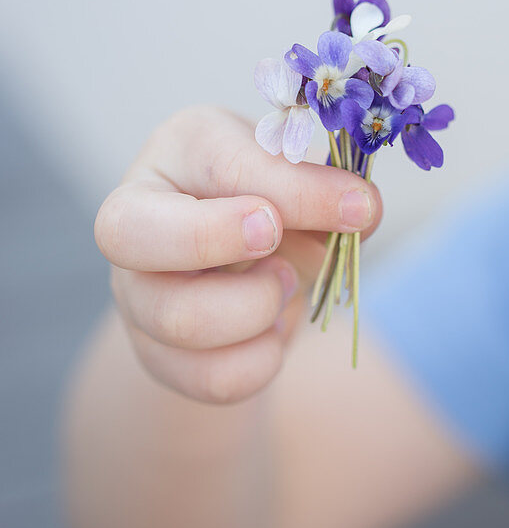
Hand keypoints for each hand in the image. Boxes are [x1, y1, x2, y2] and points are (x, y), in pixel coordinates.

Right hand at [94, 105, 381, 403]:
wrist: (241, 262)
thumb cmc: (272, 196)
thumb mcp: (298, 177)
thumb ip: (323, 190)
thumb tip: (362, 214)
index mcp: (179, 150)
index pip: (221, 163)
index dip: (292, 191)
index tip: (356, 205)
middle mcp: (133, 217)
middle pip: (128, 234)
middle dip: (215, 238)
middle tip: (276, 238)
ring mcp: (135, 293)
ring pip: (179, 318)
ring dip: (258, 307)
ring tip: (285, 282)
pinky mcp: (155, 355)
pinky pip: (211, 377)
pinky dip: (264, 358)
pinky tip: (275, 328)